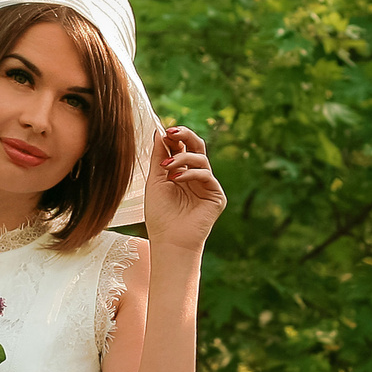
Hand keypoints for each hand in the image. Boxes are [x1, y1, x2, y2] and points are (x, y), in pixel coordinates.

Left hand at [144, 124, 224, 250]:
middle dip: (186, 136)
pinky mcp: (216, 196)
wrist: (169, 241)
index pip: (181, 147)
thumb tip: (159, 132)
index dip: (174, 137)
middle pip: (197, 147)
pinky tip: (177, 179)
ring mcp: (207, 186)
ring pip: (201, 159)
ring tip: (168, 167)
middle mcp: (195, 177)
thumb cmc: (160, 215)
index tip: (163, 130)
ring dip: (183, 159)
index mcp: (181, 172)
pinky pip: (206, 175)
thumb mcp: (156, 181)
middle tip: (173, 131)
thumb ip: (159, 157)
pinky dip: (191, 173)